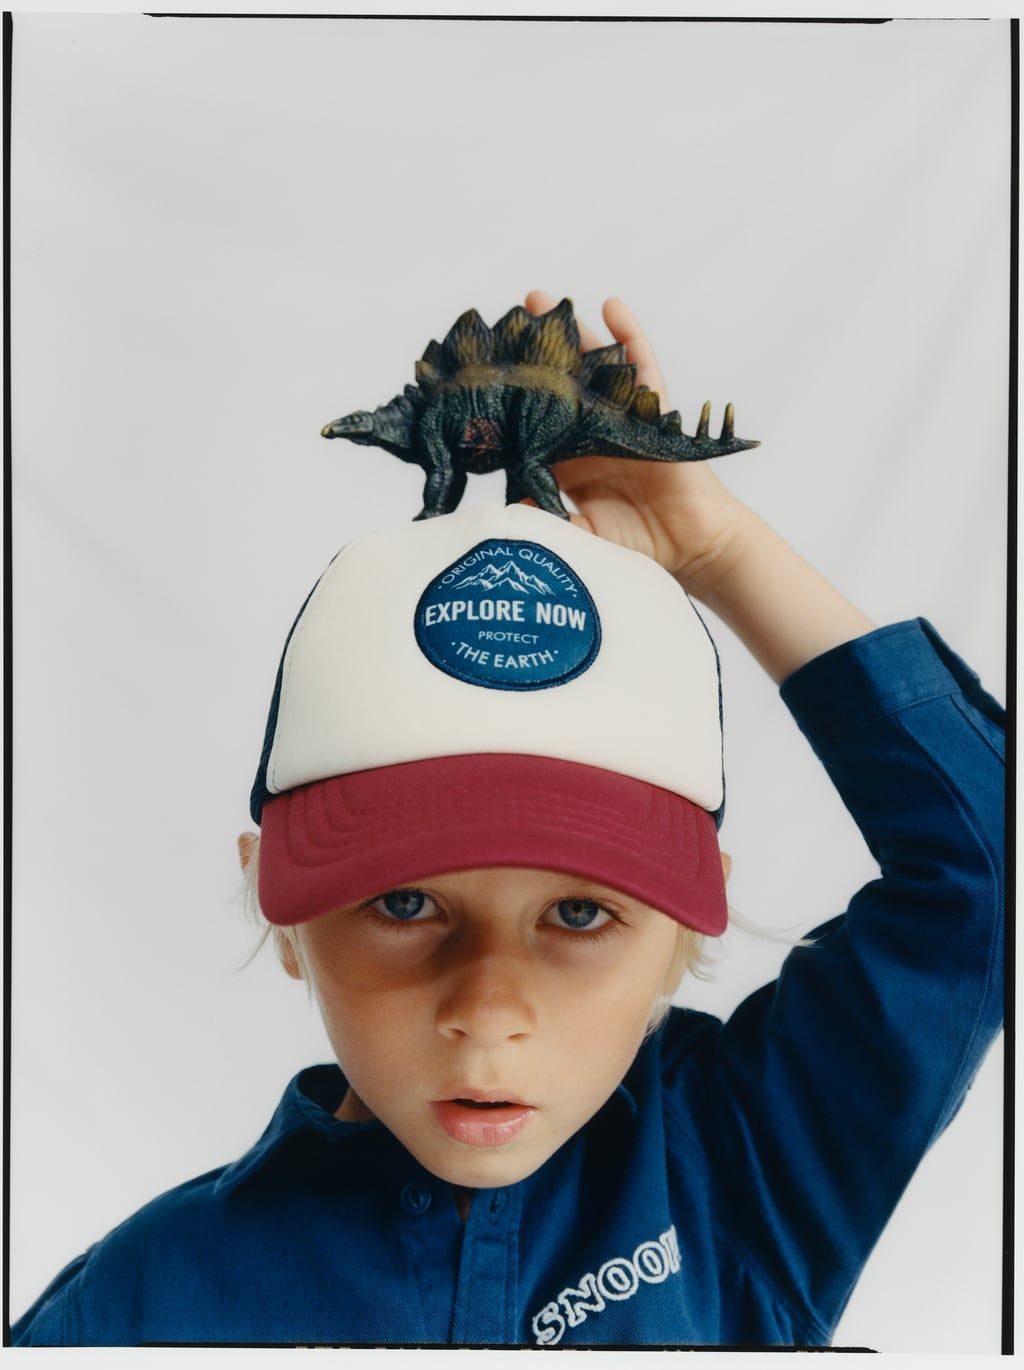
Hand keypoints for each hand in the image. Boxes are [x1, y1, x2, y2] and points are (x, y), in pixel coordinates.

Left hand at [523, 290, 750, 599]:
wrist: (688, 547)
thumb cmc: (637, 542)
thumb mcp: (581, 534)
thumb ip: (548, 521)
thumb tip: (504, 513)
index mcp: (569, 458)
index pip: (533, 420)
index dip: (510, 397)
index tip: (479, 372)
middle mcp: (591, 430)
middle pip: (557, 381)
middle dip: (532, 351)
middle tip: (503, 319)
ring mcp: (621, 416)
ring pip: (592, 364)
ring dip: (570, 330)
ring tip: (540, 299)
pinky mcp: (653, 411)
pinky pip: (643, 365)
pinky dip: (630, 334)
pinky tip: (612, 306)